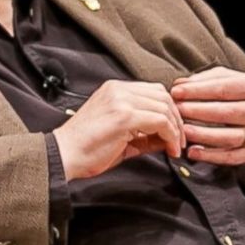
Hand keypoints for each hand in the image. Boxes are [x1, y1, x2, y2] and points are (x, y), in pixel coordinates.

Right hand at [53, 80, 185, 180]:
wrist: (64, 155)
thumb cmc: (87, 149)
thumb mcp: (120, 136)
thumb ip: (144, 133)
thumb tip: (168, 139)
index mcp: (114, 89)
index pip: (153, 91)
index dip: (169, 111)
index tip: (175, 132)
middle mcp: (118, 89)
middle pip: (163, 95)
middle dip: (177, 119)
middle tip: (180, 141)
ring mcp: (121, 100)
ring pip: (164, 106)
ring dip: (176, 129)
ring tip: (176, 147)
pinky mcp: (124, 116)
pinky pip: (160, 120)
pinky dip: (171, 136)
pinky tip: (170, 150)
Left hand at [170, 66, 244, 167]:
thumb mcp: (233, 79)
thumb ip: (207, 80)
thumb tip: (180, 84)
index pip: (223, 88)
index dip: (197, 90)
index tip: (176, 91)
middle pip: (225, 113)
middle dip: (197, 111)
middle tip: (176, 110)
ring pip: (228, 137)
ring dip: (202, 135)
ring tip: (182, 130)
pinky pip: (231, 157)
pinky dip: (211, 156)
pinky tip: (193, 152)